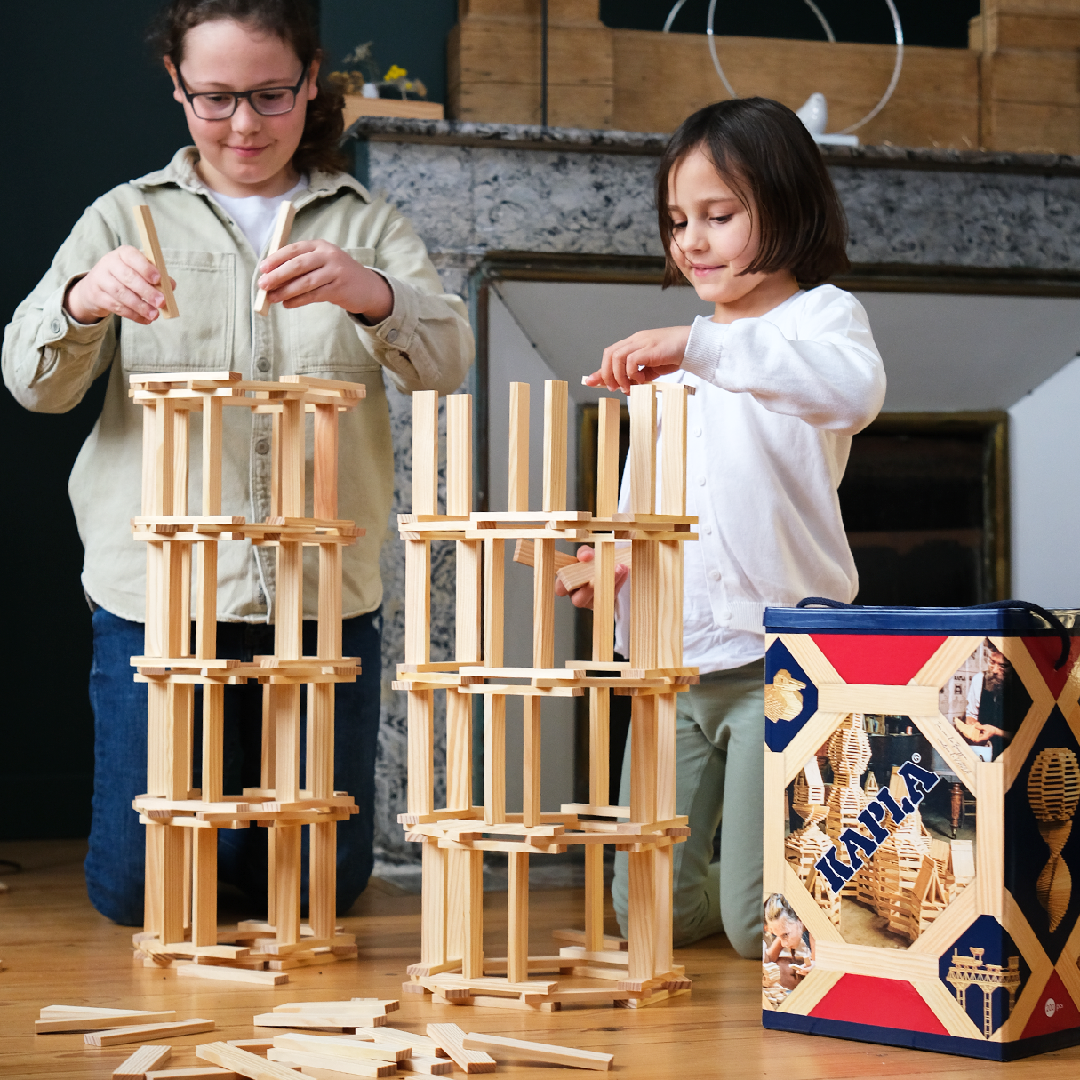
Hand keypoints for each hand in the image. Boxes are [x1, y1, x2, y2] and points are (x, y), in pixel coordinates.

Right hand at [64, 246, 174, 324]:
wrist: (97, 286)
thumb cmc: (126, 277)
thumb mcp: (140, 272)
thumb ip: (157, 277)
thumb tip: (171, 285)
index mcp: (123, 253)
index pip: (132, 256)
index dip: (145, 268)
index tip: (158, 279)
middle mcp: (109, 263)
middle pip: (128, 276)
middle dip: (146, 291)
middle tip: (161, 302)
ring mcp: (100, 279)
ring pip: (121, 293)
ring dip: (140, 306)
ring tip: (154, 314)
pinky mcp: (96, 296)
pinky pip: (116, 306)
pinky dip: (133, 314)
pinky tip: (145, 319)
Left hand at [257, 240, 393, 319]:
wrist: (368, 287)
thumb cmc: (338, 275)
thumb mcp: (322, 262)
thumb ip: (301, 265)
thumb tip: (272, 275)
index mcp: (320, 245)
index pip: (293, 249)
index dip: (276, 259)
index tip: (262, 268)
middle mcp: (328, 255)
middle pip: (297, 264)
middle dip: (278, 275)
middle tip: (263, 285)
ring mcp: (335, 271)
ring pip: (305, 281)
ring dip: (286, 290)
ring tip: (272, 298)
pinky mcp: (339, 288)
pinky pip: (314, 295)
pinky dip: (299, 300)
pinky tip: (288, 304)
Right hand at [554, 545, 629, 609]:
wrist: (606, 566)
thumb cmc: (590, 562)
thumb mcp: (585, 555)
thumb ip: (583, 553)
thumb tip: (585, 556)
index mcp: (567, 586)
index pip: (560, 589)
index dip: (564, 584)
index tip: (574, 578)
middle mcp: (578, 597)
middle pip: (580, 599)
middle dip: (590, 588)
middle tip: (599, 575)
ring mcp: (593, 602)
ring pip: (600, 597)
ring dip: (610, 581)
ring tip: (619, 567)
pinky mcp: (607, 601)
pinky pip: (613, 593)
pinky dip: (620, 580)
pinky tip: (624, 569)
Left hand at [583, 325, 690, 393]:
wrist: (692, 345)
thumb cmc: (673, 355)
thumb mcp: (650, 368)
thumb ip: (638, 375)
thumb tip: (626, 386)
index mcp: (634, 343)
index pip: (611, 354)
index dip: (600, 369)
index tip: (591, 381)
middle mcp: (635, 341)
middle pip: (609, 354)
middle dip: (606, 373)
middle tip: (613, 388)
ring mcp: (642, 343)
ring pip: (617, 357)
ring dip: (618, 376)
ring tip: (627, 387)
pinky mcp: (650, 349)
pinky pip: (632, 361)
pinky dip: (632, 373)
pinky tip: (641, 380)